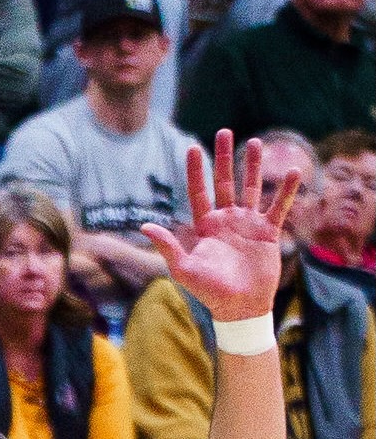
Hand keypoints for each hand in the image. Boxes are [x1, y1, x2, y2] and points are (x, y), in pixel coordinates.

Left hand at [145, 131, 299, 322]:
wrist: (239, 306)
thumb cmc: (208, 291)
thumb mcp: (184, 269)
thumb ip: (168, 246)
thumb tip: (144, 226)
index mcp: (205, 225)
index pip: (198, 191)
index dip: (195, 171)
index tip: (192, 148)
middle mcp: (226, 219)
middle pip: (225, 182)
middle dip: (224, 158)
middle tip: (224, 132)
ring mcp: (248, 223)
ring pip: (250, 188)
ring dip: (253, 166)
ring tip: (256, 142)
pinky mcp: (268, 232)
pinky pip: (278, 206)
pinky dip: (285, 191)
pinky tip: (294, 172)